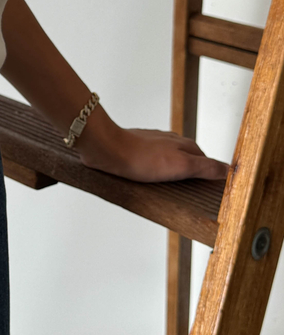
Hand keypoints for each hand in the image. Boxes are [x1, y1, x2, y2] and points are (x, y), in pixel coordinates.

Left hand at [76, 106, 228, 183]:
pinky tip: (150, 181)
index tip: (211, 189)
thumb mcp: (181, 166)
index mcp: (184, 144)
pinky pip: (152, 162)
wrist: (107, 149)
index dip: (209, 176)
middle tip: (192, 193)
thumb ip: (205, 168)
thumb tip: (228, 170)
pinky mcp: (137, 149)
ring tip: (170, 190)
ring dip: (172, 174)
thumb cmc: (140, 158)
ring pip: (170, 161)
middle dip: (191, 175)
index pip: (206, 162)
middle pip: (189, 161)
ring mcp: (153, 144)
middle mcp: (171, 141)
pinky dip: (155, 171)